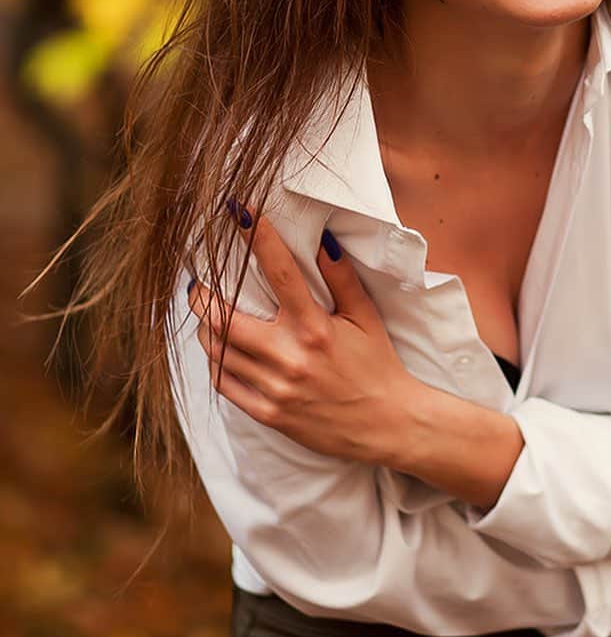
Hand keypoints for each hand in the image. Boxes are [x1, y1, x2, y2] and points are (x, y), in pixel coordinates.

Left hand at [188, 208, 416, 461]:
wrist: (386, 425)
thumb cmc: (378, 365)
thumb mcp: (366, 317)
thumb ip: (341, 279)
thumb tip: (322, 240)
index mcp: (316, 328)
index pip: (280, 273)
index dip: (257, 238)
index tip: (239, 211)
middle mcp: (290, 357)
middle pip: (226, 318)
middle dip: (203, 295)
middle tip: (197, 282)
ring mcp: (275, 388)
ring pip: (219, 351)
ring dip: (206, 327)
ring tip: (206, 313)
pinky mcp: (268, 413)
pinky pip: (225, 385)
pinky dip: (215, 362)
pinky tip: (218, 349)